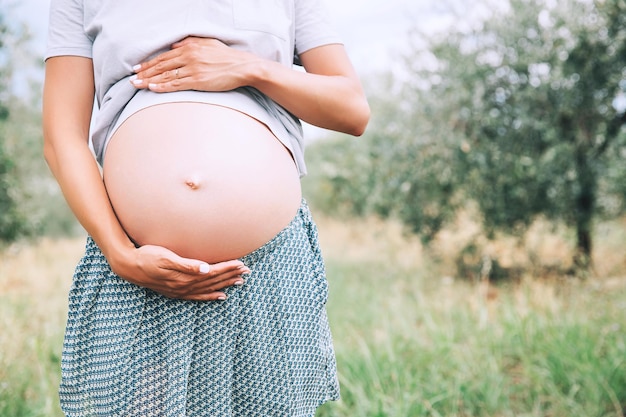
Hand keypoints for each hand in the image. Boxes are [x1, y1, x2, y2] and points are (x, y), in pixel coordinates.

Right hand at [114, 244, 249, 300]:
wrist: (129, 266)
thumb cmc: (147, 256)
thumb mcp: (166, 257)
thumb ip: (187, 264)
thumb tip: (206, 268)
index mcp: (185, 277)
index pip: (213, 272)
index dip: (228, 268)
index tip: (242, 264)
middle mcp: (185, 286)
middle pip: (214, 281)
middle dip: (231, 276)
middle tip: (247, 272)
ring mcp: (181, 291)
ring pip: (209, 288)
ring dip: (225, 284)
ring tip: (240, 282)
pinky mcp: (176, 292)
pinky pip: (198, 296)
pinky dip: (211, 296)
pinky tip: (221, 296)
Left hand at [130, 37, 258, 92]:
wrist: (243, 67)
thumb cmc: (227, 56)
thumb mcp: (208, 43)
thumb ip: (190, 43)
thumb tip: (174, 46)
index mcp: (189, 47)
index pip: (164, 56)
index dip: (149, 63)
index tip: (138, 68)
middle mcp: (188, 57)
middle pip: (161, 66)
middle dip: (145, 73)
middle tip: (132, 79)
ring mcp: (192, 69)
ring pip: (166, 75)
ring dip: (150, 80)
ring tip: (137, 85)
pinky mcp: (198, 81)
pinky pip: (176, 84)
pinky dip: (163, 86)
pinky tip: (153, 88)